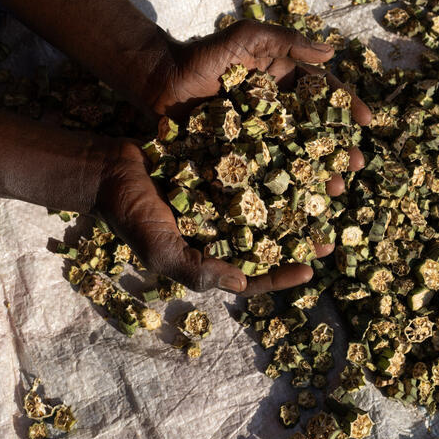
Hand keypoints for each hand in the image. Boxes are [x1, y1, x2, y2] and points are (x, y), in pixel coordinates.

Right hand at [95, 140, 334, 295]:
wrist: (108, 166)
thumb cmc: (129, 212)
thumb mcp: (159, 249)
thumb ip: (196, 269)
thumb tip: (239, 283)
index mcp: (208, 255)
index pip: (251, 275)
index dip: (281, 276)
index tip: (310, 270)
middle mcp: (220, 229)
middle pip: (268, 239)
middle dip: (298, 236)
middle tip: (330, 232)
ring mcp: (222, 197)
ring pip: (267, 203)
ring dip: (295, 199)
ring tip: (323, 192)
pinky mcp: (220, 166)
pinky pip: (254, 169)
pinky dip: (275, 164)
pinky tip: (298, 155)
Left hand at [150, 19, 370, 195]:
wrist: (159, 81)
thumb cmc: (201, 55)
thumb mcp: (246, 37)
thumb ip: (286, 41)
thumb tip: (332, 51)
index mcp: (282, 81)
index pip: (322, 93)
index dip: (345, 106)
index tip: (367, 121)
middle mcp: (275, 110)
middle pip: (314, 131)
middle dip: (337, 149)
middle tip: (354, 166)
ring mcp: (258, 135)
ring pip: (294, 156)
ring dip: (317, 174)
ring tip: (334, 190)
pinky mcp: (238, 155)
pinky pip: (265, 171)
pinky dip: (283, 187)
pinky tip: (298, 203)